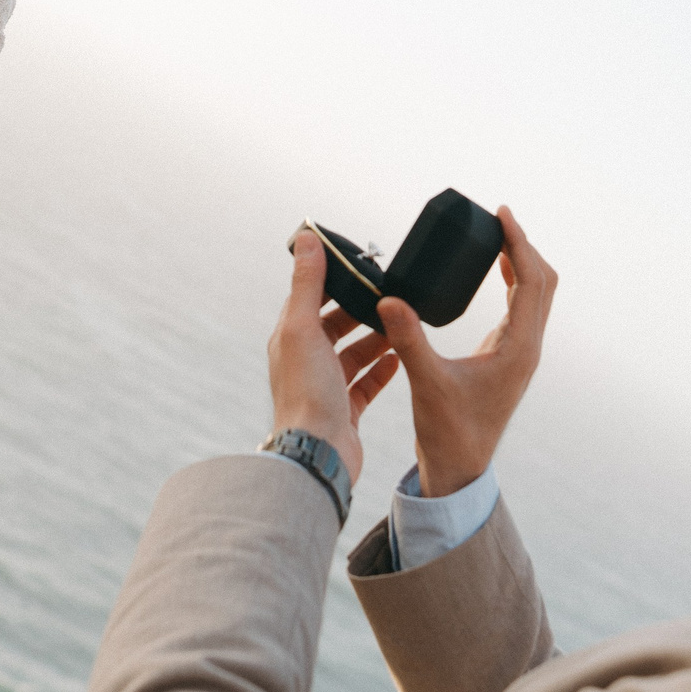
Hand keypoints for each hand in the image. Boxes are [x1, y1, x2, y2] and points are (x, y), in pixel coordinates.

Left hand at [268, 230, 400, 488]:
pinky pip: (365, 383)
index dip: (333, 281)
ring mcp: (325, 388)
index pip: (310, 299)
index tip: (361, 266)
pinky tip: (400, 357)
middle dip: (359, 310)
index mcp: (291, 340)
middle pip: (334, 326)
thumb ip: (307, 283)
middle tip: (389, 294)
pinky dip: (382, 369)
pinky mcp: (345, 410)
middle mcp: (304, 362)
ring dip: (375, 338)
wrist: (319, 454)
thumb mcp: (305, 328)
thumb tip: (306, 237)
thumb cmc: (308, 392)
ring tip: (399, 322)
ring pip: (352, 354)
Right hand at [376, 207, 556, 497]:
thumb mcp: (426, 383)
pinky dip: (514, 282)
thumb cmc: (449, 432)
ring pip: (536, 295)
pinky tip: (496, 272)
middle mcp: (527, 347)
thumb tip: (388, 299)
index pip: (532, 281)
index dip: (519, 243)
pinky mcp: (509, 356)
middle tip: (497, 219)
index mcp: (519, 349)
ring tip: (497, 236)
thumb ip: (408, 340)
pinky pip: (522, 308)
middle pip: (543, 282)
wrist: (461, 469)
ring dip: (522, 263)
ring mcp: (521, 352)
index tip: (502, 213)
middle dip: (524, 246)